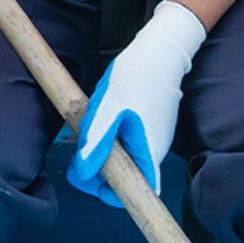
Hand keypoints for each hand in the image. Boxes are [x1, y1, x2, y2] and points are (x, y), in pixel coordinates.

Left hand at [67, 0, 206, 205]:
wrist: (161, 48)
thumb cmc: (136, 76)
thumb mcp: (108, 108)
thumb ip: (96, 142)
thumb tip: (84, 172)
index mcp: (146, 153)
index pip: (128, 195)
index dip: (104, 190)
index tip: (87, 171)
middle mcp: (154, 152)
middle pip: (122, 178)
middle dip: (98, 165)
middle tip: (82, 142)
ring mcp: (154, 139)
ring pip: (123, 158)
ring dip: (104, 148)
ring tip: (96, 122)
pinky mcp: (151, 127)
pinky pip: (129, 142)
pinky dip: (113, 135)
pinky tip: (107, 115)